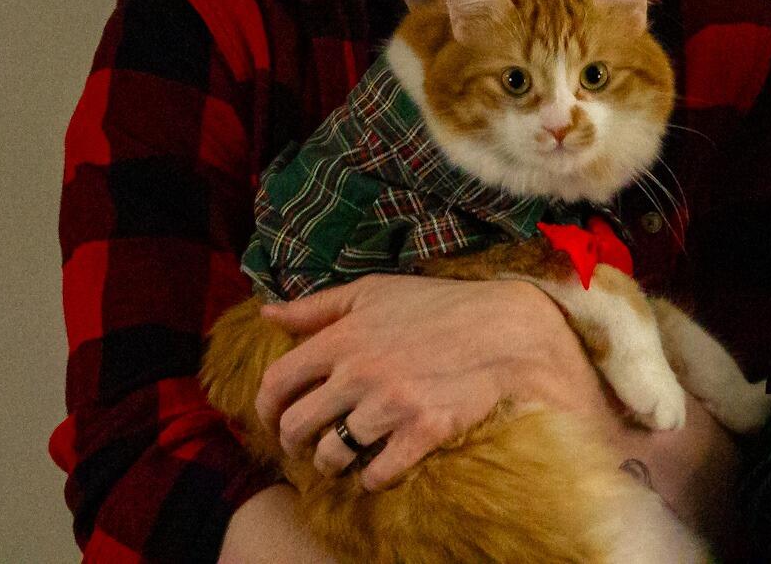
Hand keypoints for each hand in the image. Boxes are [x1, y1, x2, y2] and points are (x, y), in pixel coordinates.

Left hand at [256, 274, 609, 489]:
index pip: (276, 382)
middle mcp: (360, 372)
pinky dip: (371, 477)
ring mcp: (391, 404)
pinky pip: (377, 474)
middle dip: (293, 443)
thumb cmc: (438, 306)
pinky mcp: (422, 430)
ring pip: (332, 455)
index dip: (266, 408)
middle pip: (296, 426)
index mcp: (343, 337)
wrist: (505, 331)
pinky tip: (378, 466)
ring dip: (330, 463)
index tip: (273, 417)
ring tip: (341, 457)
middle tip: (304, 445)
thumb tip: (267, 314)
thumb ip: (317, 307)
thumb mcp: (373, 293)